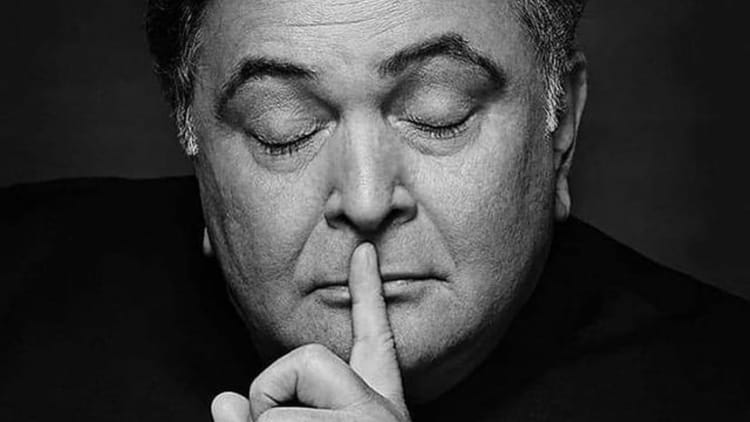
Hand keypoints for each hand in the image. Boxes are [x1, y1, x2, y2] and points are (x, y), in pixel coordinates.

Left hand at [211, 243, 410, 421]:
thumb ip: (263, 414)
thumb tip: (223, 401)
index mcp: (374, 408)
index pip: (372, 340)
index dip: (367, 291)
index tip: (364, 251)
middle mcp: (381, 410)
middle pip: (309, 356)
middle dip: (271, 393)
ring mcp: (371, 418)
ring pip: (276, 403)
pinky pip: (272, 421)